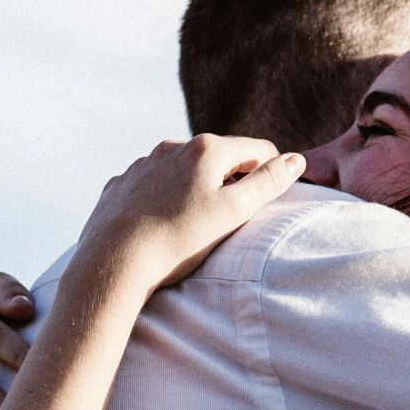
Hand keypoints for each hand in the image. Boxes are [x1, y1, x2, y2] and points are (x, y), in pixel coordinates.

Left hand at [69, 135, 304, 296]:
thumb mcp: (234, 212)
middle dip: (233, 179)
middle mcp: (172, 147)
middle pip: (219, 157)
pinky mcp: (121, 185)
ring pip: (183, 170)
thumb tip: (296, 160)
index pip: (257, 149)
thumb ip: (268, 183)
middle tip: (235, 217)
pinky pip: (153, 185)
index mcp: (206, 149)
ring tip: (197, 223)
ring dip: (197, 187)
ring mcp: (143, 164)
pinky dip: (165, 198)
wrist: (114, 261)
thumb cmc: (179, 239)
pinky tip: (163, 223)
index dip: (272, 172)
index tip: (272, 198)